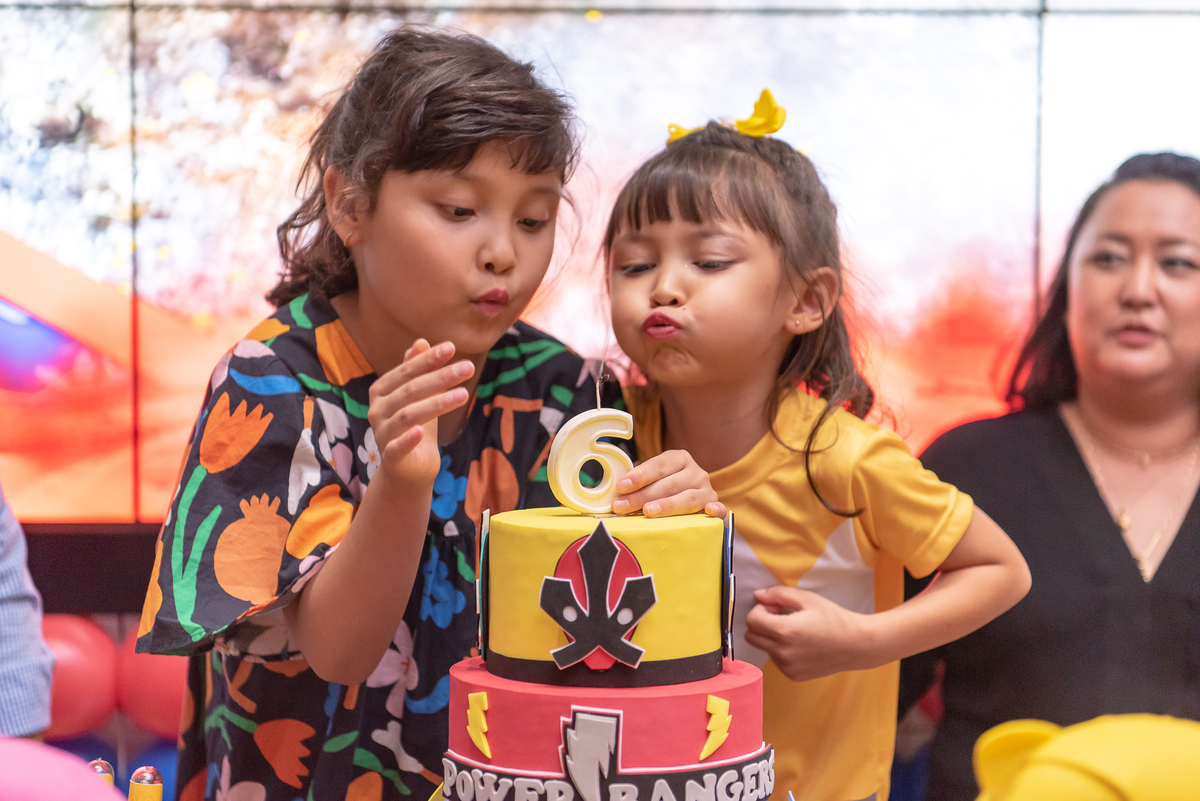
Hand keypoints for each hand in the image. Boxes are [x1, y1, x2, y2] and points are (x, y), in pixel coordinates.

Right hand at [366, 339, 473, 491]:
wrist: (409, 469)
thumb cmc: (415, 426)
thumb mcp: (419, 397)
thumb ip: (417, 371)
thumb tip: (421, 341)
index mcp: (381, 391)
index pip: (406, 371)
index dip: (428, 360)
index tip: (453, 347)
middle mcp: (377, 410)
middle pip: (411, 390)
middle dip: (441, 377)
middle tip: (468, 368)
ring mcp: (381, 434)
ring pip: (409, 415)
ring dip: (438, 403)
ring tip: (465, 395)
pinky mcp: (390, 458)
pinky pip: (396, 447)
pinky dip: (408, 439)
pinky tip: (422, 431)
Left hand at [610, 449, 725, 517]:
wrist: (693, 500)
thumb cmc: (665, 490)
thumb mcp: (653, 481)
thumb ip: (637, 484)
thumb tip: (614, 494)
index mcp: (679, 459)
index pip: (658, 465)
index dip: (639, 476)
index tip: (621, 487)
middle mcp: (696, 472)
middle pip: (668, 484)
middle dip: (642, 496)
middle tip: (621, 506)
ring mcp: (707, 490)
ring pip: (686, 498)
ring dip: (666, 505)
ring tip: (648, 513)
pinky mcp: (716, 508)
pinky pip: (718, 509)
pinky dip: (715, 511)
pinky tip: (708, 512)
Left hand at [744, 585, 870, 681]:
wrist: (856, 645)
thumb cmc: (833, 618)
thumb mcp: (807, 599)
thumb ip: (779, 594)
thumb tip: (758, 595)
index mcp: (785, 632)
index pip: (752, 620)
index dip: (761, 609)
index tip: (776, 607)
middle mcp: (783, 653)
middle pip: (751, 636)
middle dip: (761, 623)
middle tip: (781, 617)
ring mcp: (787, 667)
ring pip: (763, 648)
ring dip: (771, 637)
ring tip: (795, 631)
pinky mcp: (793, 675)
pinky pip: (776, 659)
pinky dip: (781, 650)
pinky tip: (801, 644)